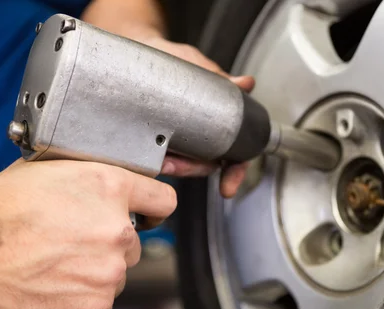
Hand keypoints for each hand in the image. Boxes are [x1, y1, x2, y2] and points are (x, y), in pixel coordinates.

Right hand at [0, 159, 175, 308]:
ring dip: (95, 273)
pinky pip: (99, 302)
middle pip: (133, 243)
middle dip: (109, 244)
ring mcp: (109, 271)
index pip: (163, 200)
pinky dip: (80, 298)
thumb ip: (91, 179)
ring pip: (116, 275)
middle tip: (71, 244)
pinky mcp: (95, 306)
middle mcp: (117, 229)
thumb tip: (108, 188)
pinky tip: (52, 286)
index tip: (147, 217)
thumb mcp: (49, 171)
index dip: (153, 210)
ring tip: (54, 266)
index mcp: (110, 188)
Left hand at [81, 6, 253, 197]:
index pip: (232, 155)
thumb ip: (219, 80)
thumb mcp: (196, 67)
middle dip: (195, 171)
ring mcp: (173, 141)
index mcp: (215, 124)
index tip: (229, 185)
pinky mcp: (149, 141)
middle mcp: (197, 137)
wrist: (137, 47)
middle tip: (186, 168)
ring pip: (180, 166)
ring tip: (167, 162)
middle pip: (204, 166)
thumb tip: (246, 85)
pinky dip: (154, 162)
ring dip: (175, 168)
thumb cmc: (169, 59)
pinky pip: (153, 159)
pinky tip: (151, 159)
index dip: (234, 172)